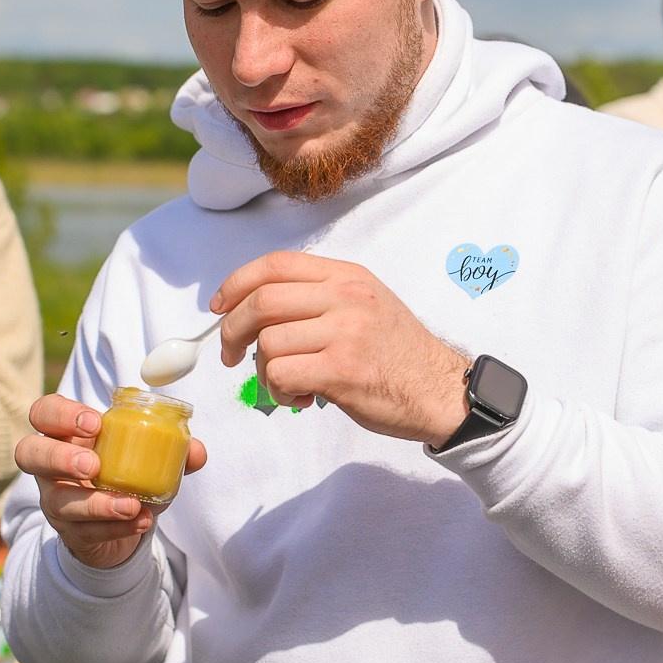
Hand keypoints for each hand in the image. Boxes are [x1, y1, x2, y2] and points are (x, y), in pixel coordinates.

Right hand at [15, 394, 207, 571]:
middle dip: (58, 457)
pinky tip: (140, 521)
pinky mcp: (70, 532)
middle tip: (94, 465)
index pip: (44, 413)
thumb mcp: (147, 458)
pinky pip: (86, 531)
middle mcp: (51, 466)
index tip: (95, 423)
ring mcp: (56, 500)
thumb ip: (172, 450)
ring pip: (57, 501)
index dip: (61, 414)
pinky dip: (116, 527)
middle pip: (29, 452)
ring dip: (95, 503)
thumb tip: (196, 451)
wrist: (122, 524)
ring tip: (130, 503)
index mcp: (67, 435)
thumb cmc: (126, 475)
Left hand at [212, 253, 470, 448]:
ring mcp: (346, 332)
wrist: (441, 391)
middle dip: (233, 330)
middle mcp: (346, 297)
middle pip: (262, 301)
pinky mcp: (343, 370)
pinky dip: (278, 391)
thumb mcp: (365, 303)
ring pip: (269, 343)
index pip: (276, 264)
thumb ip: (318, 297)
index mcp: (347, 276)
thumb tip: (254, 307)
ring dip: (263, 371)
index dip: (236, 284)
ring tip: (287, 384)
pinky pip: (282, 374)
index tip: (220, 307)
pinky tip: (299, 398)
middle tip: (232, 355)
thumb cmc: (396, 353)